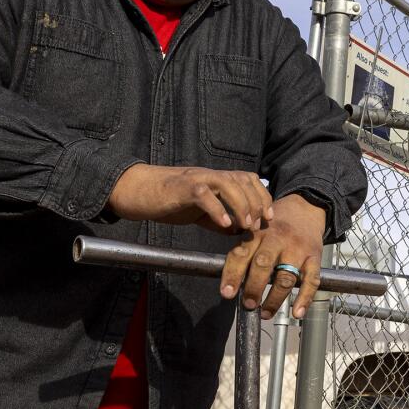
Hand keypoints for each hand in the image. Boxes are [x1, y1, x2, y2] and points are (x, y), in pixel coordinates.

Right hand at [107, 165, 272, 234]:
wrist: (138, 192)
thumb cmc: (169, 201)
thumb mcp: (200, 211)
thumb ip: (220, 220)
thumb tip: (240, 233)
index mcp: (217, 179)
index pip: (249, 180)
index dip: (263, 197)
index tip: (270, 218)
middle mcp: (211, 175)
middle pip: (243, 180)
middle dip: (256, 202)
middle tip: (259, 225)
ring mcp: (197, 178)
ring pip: (228, 183)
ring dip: (241, 204)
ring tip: (246, 225)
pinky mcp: (182, 187)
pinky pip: (204, 194)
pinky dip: (217, 209)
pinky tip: (224, 224)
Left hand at [221, 193, 326, 319]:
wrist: (306, 208)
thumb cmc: (275, 225)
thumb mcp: (255, 228)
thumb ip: (243, 249)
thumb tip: (228, 282)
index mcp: (258, 233)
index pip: (241, 254)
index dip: (232, 275)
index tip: (227, 293)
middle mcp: (277, 239)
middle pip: (263, 264)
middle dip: (253, 287)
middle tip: (248, 305)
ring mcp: (297, 249)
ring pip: (285, 277)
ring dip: (274, 299)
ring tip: (265, 313)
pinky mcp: (315, 257)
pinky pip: (311, 280)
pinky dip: (305, 298)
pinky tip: (297, 313)